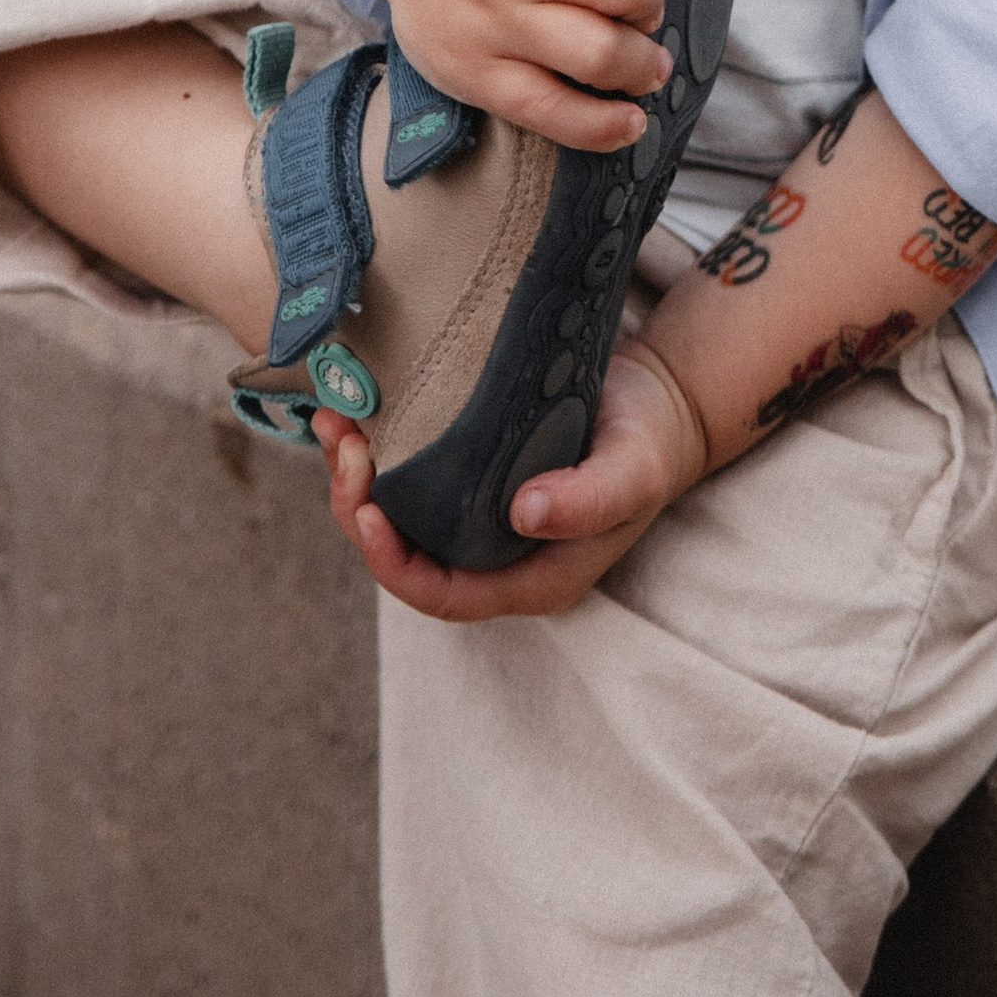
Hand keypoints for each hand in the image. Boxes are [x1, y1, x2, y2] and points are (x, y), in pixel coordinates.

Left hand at [312, 343, 709, 625]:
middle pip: (404, 556)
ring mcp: (476, 519)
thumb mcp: (634, 469)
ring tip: (335, 422)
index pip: (443, 594)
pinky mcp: (467, 477)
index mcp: (528, 577)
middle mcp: (492, 559)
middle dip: (358, 509)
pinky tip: (359, 409)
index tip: (367, 512)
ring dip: (355, 478)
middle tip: (345, 445)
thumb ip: (589, 499)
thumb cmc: (650, 441)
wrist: (660, 402)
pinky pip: (407, 477)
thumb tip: (521, 515)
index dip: (395, 564)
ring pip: (396, 516)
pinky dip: (377, 448)